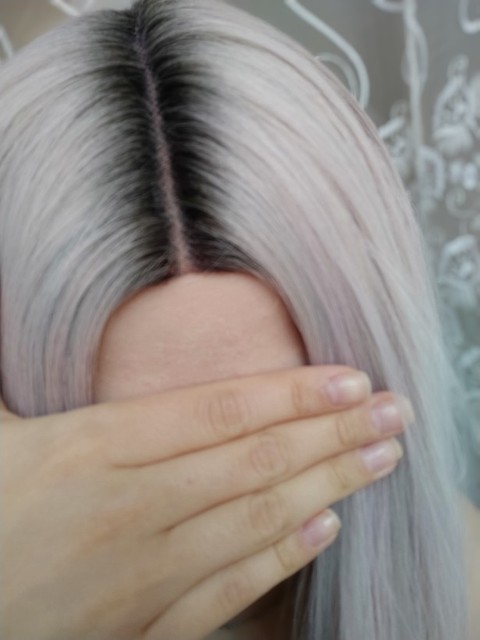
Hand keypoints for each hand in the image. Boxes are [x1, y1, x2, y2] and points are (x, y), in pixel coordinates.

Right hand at [0, 365, 412, 639]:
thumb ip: (17, 373)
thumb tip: (21, 305)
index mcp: (94, 450)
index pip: (217, 412)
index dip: (290, 394)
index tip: (349, 380)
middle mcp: (131, 508)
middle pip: (253, 463)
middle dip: (332, 434)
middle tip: (394, 412)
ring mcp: (143, 574)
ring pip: (254, 523)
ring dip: (327, 487)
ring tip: (380, 459)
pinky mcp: (142, 624)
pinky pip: (227, 589)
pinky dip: (281, 558)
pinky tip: (324, 528)